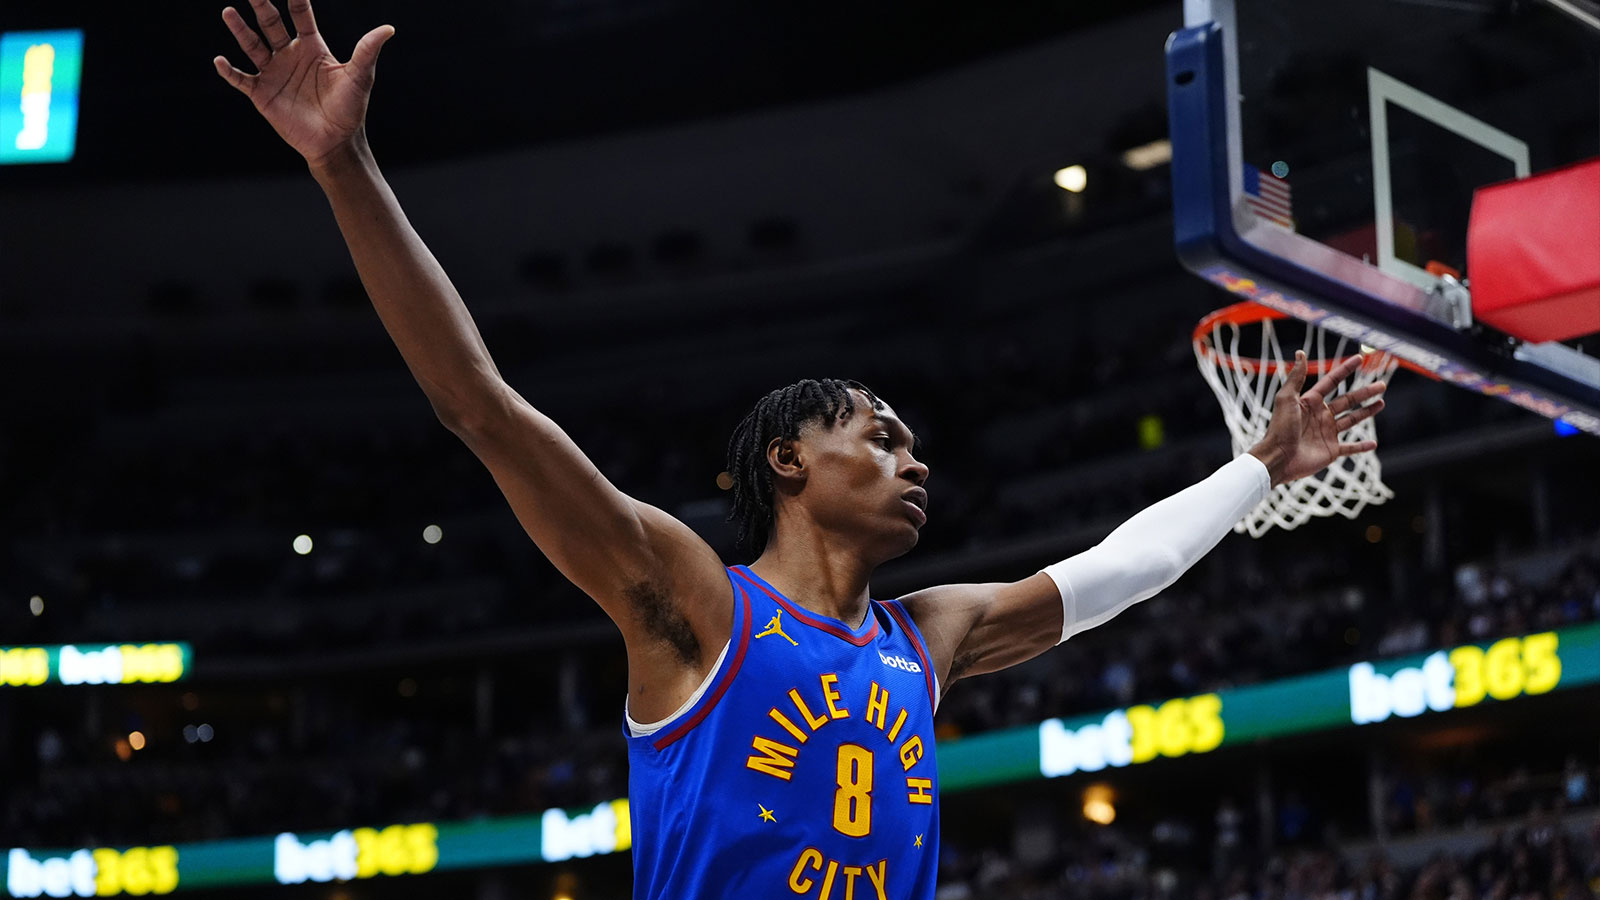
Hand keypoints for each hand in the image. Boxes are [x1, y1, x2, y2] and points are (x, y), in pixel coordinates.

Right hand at [213, 0, 394, 166]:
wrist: (336, 142)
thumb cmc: (350, 109)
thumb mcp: (360, 77)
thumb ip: (367, 51)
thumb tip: (388, 29)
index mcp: (312, 47)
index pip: (300, 15)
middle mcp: (290, 55)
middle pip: (271, 24)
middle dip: (262, 6)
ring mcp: (274, 73)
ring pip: (252, 45)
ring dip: (240, 30)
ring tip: (228, 12)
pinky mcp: (262, 94)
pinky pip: (241, 79)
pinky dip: (229, 71)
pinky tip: (219, 60)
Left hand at [1248, 351, 1387, 485]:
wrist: (1278, 458)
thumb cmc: (1280, 428)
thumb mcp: (1287, 399)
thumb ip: (1296, 377)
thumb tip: (1300, 353)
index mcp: (1310, 402)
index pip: (1332, 382)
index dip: (1345, 370)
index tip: (1359, 359)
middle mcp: (1320, 416)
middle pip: (1347, 400)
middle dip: (1365, 392)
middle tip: (1382, 385)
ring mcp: (1327, 433)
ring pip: (1352, 420)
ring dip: (1367, 412)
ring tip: (1381, 403)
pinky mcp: (1331, 450)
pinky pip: (1350, 448)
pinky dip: (1361, 446)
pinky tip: (1373, 443)